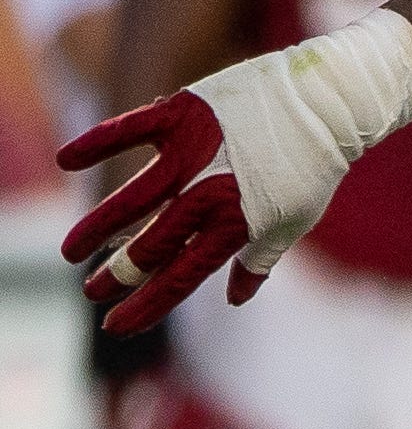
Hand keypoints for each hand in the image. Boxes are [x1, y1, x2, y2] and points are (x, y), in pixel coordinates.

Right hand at [59, 10, 411, 332]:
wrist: (328, 103)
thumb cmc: (312, 166)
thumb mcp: (294, 220)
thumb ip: (259, 259)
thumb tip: (236, 298)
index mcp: (236, 225)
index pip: (182, 276)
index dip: (148, 305)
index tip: (117, 325)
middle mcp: (210, 194)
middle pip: (153, 245)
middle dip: (118, 274)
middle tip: (90, 291)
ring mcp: (193, 153)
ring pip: (134, 198)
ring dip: (99, 226)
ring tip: (71, 252)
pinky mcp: (182, 114)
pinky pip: (129, 130)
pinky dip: (97, 144)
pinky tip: (65, 161)